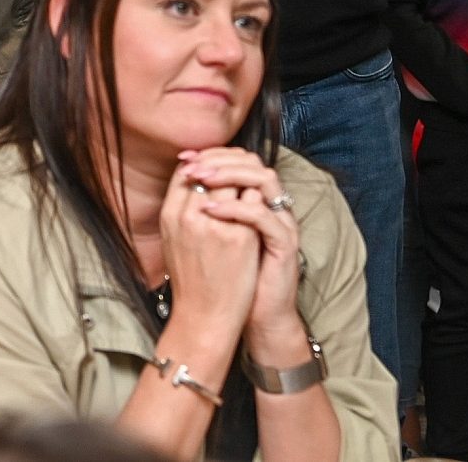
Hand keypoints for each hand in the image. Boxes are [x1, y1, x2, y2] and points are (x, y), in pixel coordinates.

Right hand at [159, 159, 261, 349]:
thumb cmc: (190, 278)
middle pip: (208, 170)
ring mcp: (216, 225)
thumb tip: (191, 180)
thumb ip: (180, 210)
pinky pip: (253, 200)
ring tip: (248, 181)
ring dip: (242, 177)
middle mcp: (189, 215)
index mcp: (170, 215)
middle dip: (223, 165)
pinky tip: (260, 201)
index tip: (214, 165)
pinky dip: (257, 196)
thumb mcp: (173, 238)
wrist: (204, 315)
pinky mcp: (241, 237)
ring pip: (232, 180)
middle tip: (236, 167)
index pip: (185, 171)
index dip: (202, 163)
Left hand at [180, 149, 303, 342]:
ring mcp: (282, 223)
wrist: (257, 314)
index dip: (212, 154)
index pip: (240, 160)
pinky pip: (263, 216)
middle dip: (218, 158)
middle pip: (253, 162)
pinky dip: (235, 209)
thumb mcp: (215, 234)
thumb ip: (207, 205)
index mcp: (257, 201)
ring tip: (200, 179)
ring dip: (228, 175)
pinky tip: (209, 211)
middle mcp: (273, 206)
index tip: (185, 156)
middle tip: (191, 163)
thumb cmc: (232, 276)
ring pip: (264, 179)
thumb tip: (183, 179)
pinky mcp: (284, 244)